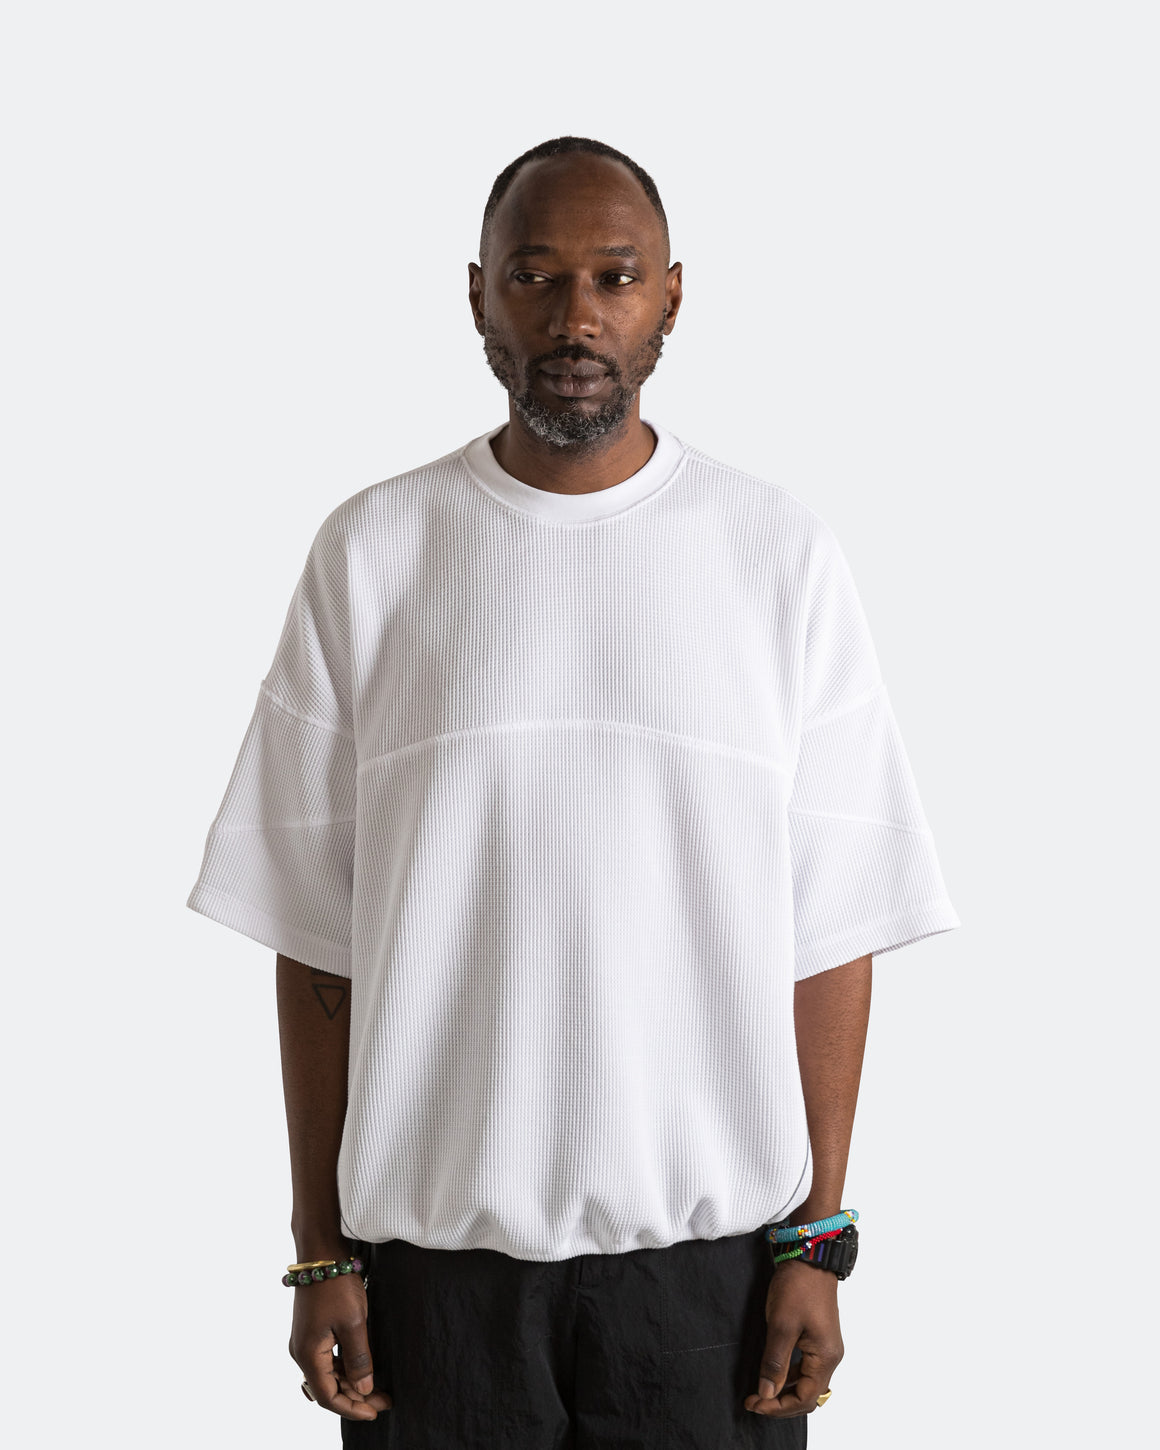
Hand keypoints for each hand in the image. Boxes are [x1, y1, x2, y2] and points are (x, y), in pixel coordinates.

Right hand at [289, 1275, 392, 1420]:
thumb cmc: (336, 1285)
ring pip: (329, 1374)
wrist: (322, 1251)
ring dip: (351, 1383)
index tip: (376, 1412)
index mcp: (308, 1355)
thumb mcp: (353, 1323)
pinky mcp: (313, 1330)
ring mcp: (306, 1341)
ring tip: (378, 1387)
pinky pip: (328, 1359)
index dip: (352, 1408)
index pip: (328, 1396)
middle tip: (384, 1399)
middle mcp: (302, 1352)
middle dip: (356, 1397)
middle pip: (328, 1387)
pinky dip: (345, 1368)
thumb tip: (364, 1390)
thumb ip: (359, 1359)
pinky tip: (364, 1368)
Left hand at [745, 1260, 843, 1417]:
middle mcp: (830, 1356)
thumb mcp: (781, 1325)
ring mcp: (825, 1347)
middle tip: (754, 1401)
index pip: (805, 1398)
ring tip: (760, 1390)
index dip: (779, 1406)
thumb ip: (775, 1362)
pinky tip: (773, 1372)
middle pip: (808, 1394)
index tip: (755, 1403)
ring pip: (807, 1382)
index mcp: (825, 1356)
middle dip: (781, 1402)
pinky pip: (806, 1367)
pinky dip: (790, 1375)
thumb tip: (767, 1393)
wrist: (809, 1257)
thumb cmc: (798, 1287)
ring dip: (785, 1390)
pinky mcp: (818, 1337)